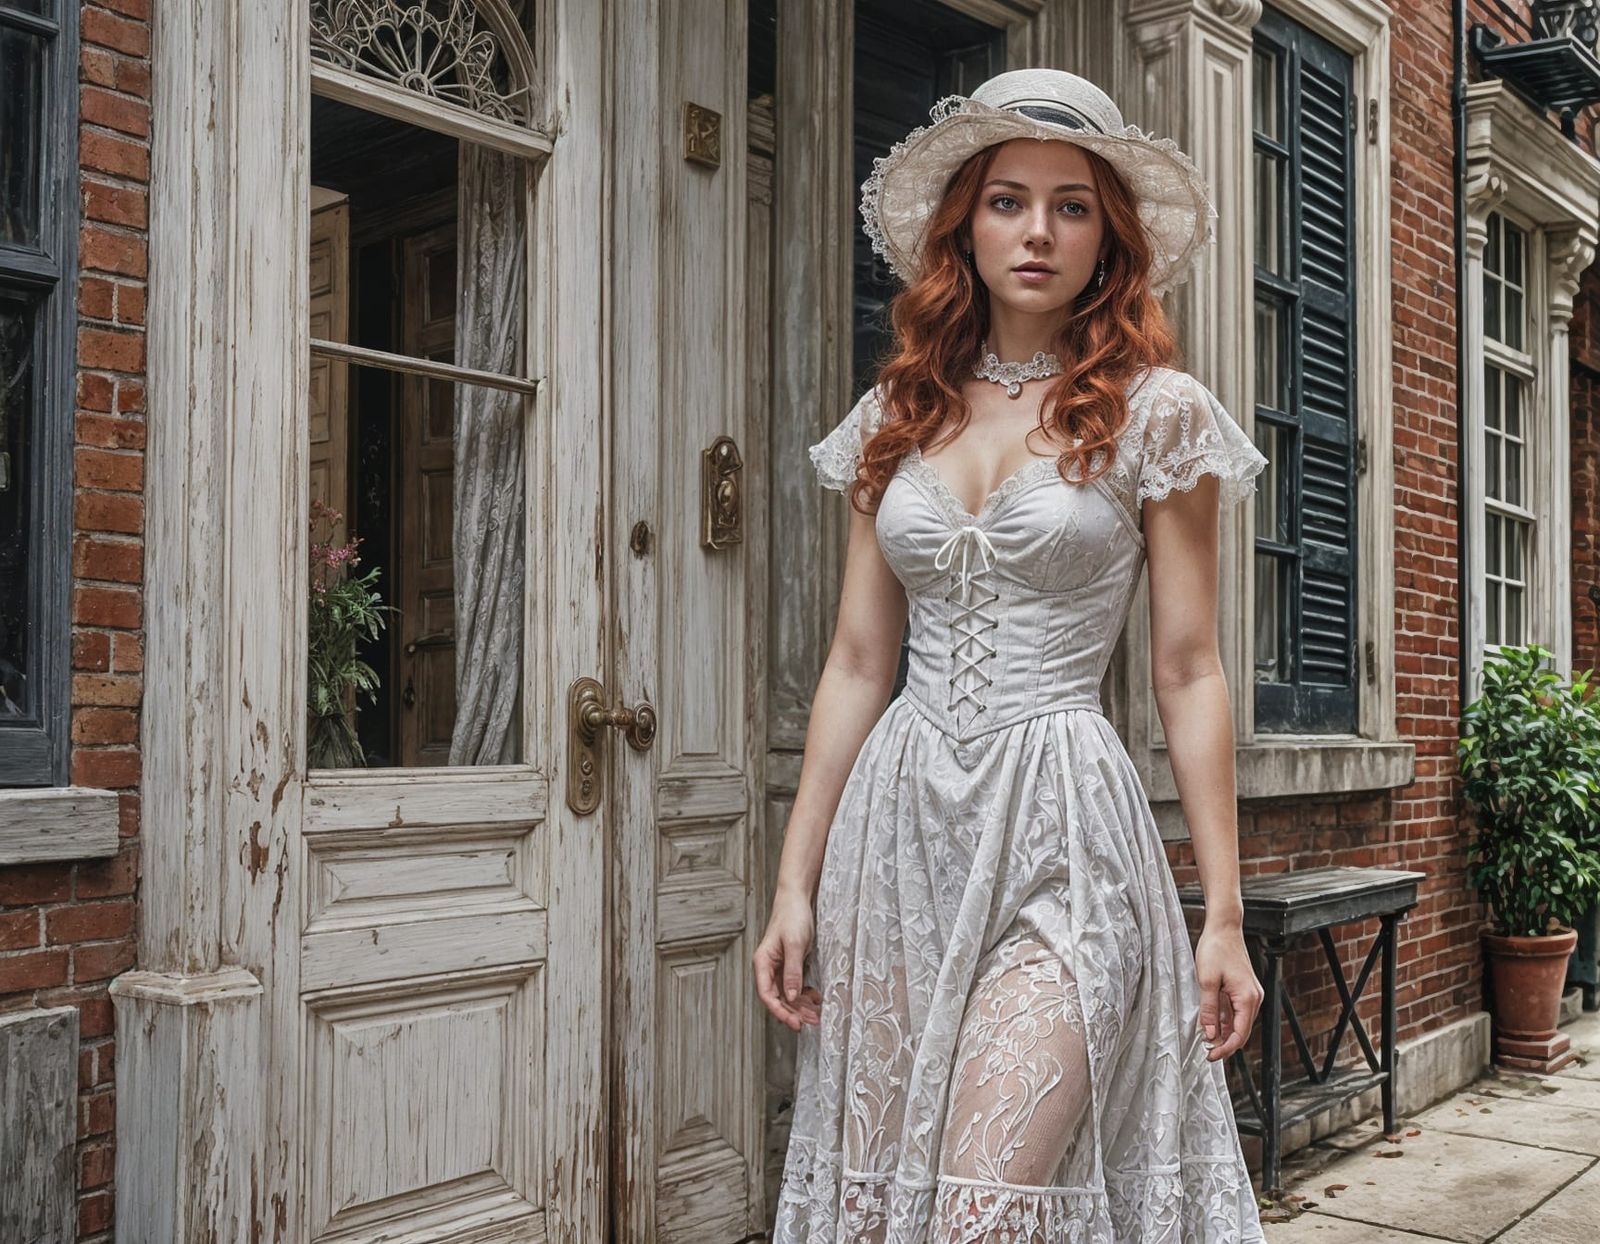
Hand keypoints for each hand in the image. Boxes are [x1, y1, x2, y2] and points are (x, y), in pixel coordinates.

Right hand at [753, 889, 822, 1030]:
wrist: (797, 899)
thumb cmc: (792, 917)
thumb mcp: (795, 944)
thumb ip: (792, 971)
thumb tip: (792, 997)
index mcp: (763, 963)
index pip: (767, 995)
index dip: (780, 1011)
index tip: (794, 1023)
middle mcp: (768, 968)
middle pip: (778, 998)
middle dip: (794, 1012)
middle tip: (811, 1022)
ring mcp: (779, 967)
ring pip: (788, 994)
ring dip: (801, 1006)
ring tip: (816, 1015)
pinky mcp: (789, 964)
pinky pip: (795, 985)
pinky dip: (805, 994)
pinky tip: (816, 999)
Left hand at [1194, 923, 1263, 1060]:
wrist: (1224, 927)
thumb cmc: (1216, 949)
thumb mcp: (1207, 981)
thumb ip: (1209, 1010)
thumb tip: (1210, 1034)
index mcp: (1247, 999)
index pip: (1240, 1035)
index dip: (1225, 1049)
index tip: (1210, 1056)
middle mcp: (1254, 998)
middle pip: (1242, 1031)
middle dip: (1226, 1044)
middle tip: (1207, 1052)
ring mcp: (1250, 993)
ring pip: (1239, 1022)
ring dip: (1225, 1033)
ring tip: (1207, 1041)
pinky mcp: (1244, 988)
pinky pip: (1236, 1011)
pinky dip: (1226, 1021)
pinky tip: (1212, 1025)